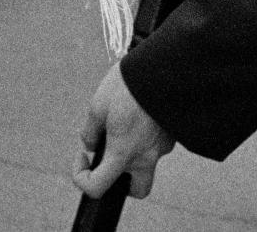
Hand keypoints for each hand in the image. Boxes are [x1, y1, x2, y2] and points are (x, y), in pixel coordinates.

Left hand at [74, 63, 175, 199]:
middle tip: (112, 159)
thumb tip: (89, 143)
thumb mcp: (98, 106)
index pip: (97, 187)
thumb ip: (90, 131)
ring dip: (135, 152)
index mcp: (123, 153)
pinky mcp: (174, 133)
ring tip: (127, 123)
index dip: (82, 177)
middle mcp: (146, 156)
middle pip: (137, 190)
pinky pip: (158, 143)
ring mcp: (163, 146)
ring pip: (149, 162)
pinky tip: (142, 115)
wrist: (162, 66)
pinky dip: (148, 137)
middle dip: (123, 183)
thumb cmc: (128, 86)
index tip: (83, 156)